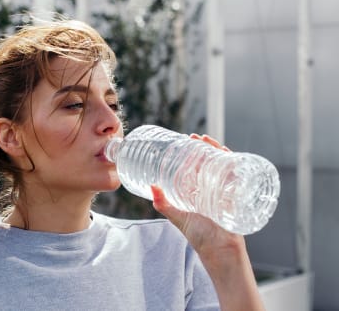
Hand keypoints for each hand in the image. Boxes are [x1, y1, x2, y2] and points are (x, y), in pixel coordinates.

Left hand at [152, 133, 242, 257]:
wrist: (219, 251)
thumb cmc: (199, 236)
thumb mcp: (178, 218)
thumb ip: (163, 204)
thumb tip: (151, 187)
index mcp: (198, 190)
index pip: (196, 165)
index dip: (192, 152)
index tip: (185, 140)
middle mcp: (212, 188)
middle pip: (211, 161)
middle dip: (205, 147)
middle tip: (196, 137)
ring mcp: (225, 190)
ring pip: (224, 165)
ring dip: (219, 151)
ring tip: (210, 142)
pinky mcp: (236, 196)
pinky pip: (238, 177)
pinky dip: (235, 165)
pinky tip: (230, 155)